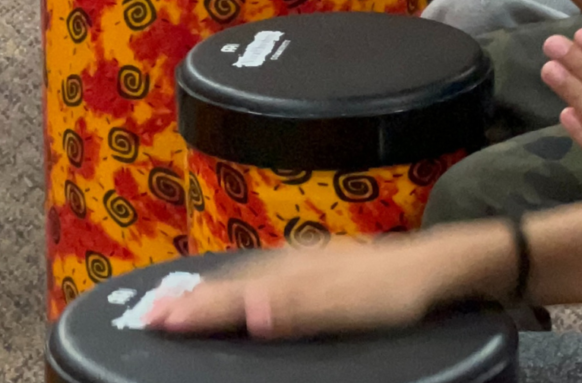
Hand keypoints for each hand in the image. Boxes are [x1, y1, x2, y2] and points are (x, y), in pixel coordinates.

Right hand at [143, 237, 437, 337]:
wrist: (433, 265)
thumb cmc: (393, 294)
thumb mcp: (351, 306)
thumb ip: (298, 308)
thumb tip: (247, 312)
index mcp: (292, 276)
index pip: (233, 297)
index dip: (194, 311)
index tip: (153, 322)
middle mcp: (290, 262)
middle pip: (230, 283)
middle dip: (188, 299)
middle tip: (148, 312)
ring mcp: (303, 259)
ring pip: (243, 274)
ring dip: (207, 288)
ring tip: (176, 298)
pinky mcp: (316, 262)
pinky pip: (261, 270)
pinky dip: (236, 280)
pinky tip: (237, 285)